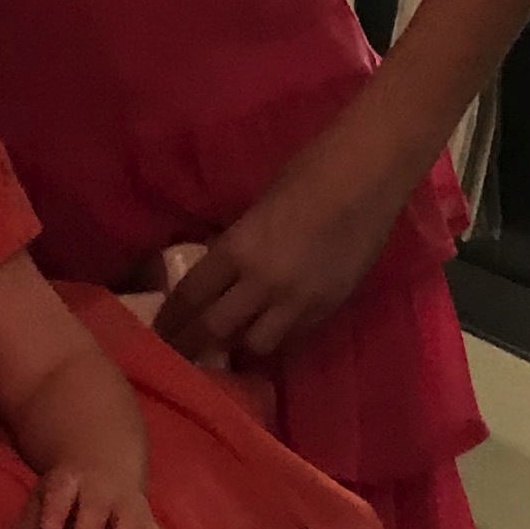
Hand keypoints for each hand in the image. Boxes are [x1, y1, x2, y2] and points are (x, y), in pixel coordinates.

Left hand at [25, 466, 161, 528]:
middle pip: (97, 508)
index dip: (56, 509)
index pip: (62, 491)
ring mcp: (129, 504)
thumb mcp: (41, 506)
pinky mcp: (148, 523)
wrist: (107, 468)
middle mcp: (103, 490)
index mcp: (70, 481)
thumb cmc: (66, 499)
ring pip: (131, 523)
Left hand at [156, 125, 406, 368]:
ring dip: (241, 344)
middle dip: (192, 346)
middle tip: (180, 357)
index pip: (190, 297)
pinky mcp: (330, 307)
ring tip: (234, 342)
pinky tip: (275, 328)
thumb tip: (218, 266)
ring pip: (257, 345)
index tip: (159, 333)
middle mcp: (263, 283)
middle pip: (214, 330)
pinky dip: (279, 336)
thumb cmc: (309, 171)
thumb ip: (236, 244)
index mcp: (238, 249)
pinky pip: (294, 336)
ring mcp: (299, 300)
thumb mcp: (256, 206)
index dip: (170, 320)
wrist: (370, 174)